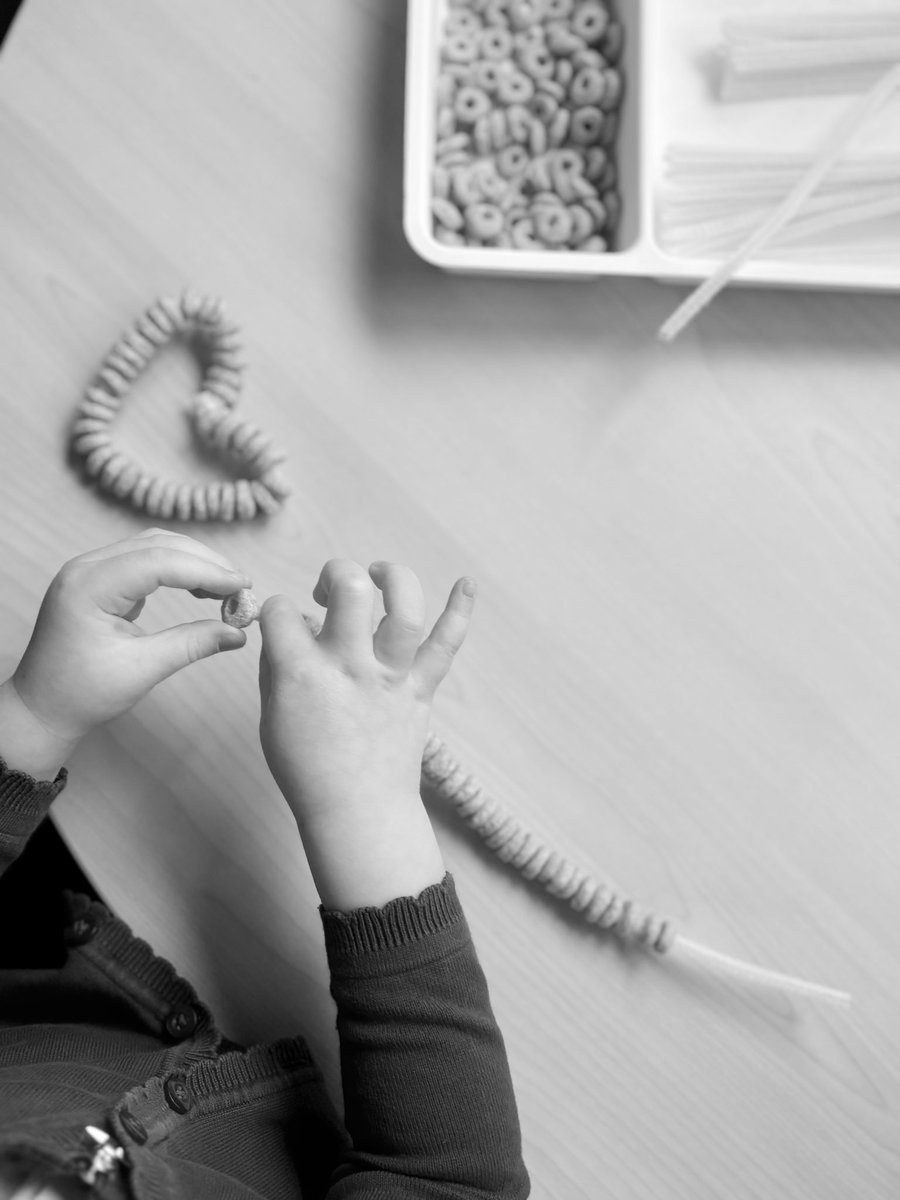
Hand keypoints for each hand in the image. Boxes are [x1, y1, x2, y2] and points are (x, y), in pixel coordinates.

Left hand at [7, 528, 251, 752]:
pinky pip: (143, 560)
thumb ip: (191, 645)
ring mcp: (90, 570)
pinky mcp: (99, 579)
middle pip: (157, 544)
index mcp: (88, 587)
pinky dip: (177, 569)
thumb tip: (238, 633)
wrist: (42, 707)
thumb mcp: (142, 671)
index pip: (158, 562)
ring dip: (193, 561)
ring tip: (227, 587)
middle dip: (204, 561)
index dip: (206, 571)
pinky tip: (199, 588)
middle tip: (242, 587)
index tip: (243, 587)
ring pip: (152, 547)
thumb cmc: (82, 694)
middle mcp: (86, 568)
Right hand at [258, 559, 475, 824]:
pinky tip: (466, 583)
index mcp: (301, 674)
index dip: (277, 610)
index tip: (284, 625)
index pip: (281, 611)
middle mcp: (349, 668)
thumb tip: (291, 625)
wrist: (357, 811)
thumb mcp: (273, 714)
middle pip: (349, 590)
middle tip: (329, 591)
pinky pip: (446, 646)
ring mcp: (389, 678)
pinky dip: (460, 611)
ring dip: (393, 578)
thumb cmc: (307, 767)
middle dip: (336, 573)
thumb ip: (279, 664)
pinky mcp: (419, 690)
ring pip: (403, 610)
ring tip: (379, 575)